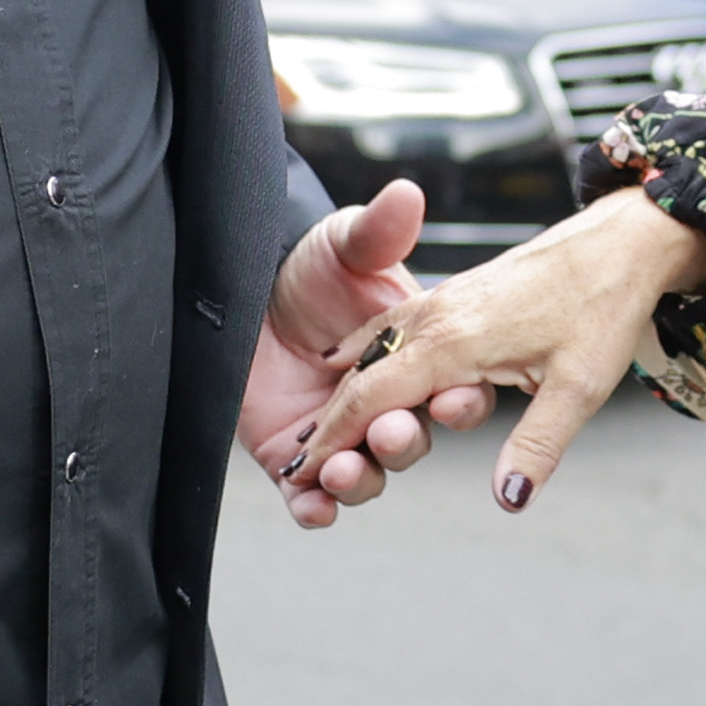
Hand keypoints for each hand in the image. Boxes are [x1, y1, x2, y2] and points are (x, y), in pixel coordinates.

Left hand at [246, 178, 483, 522]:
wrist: (246, 295)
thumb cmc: (309, 269)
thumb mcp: (343, 244)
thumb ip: (376, 232)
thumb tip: (405, 196)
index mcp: (416, 362)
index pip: (453, 392)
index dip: (459, 402)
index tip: (455, 399)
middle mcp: (387, 406)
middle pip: (410, 440)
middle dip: (403, 441)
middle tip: (389, 431)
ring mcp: (342, 437)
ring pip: (366, 474)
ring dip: (360, 478)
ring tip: (341, 468)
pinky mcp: (296, 461)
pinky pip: (311, 500)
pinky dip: (316, 508)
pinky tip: (313, 504)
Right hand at [280, 187, 705, 513]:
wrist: (620, 240)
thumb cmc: (604, 308)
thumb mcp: (580, 388)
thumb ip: (537, 446)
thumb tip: (506, 499)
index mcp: (454, 342)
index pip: (372, 398)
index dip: (335, 438)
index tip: (306, 474)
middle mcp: (436, 318)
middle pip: (361, 378)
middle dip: (326, 424)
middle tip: (299, 468)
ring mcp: (443, 301)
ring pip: (373, 350)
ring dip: (341, 391)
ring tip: (315, 427)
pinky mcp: (456, 293)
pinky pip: (392, 326)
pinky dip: (362, 353)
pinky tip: (349, 359)